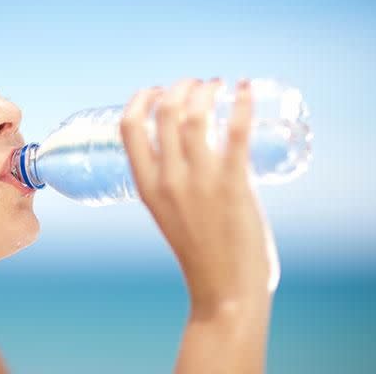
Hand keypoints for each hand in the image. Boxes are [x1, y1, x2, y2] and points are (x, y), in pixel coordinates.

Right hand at [120, 79, 279, 314]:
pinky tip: (245, 87)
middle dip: (180, 86)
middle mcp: (168, 179)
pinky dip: (242, 103)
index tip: (156, 89)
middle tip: (196, 83)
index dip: (141, 99)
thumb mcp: (169, 213)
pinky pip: (237, 131)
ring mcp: (201, 181)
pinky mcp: (234, 185)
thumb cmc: (200, 253)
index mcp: (146, 186)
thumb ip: (174, 183)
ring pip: (196, 114)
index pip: (130, 128)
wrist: (224, 291)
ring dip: (207, 89)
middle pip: (165, 111)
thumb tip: (196, 151)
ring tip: (218, 84)